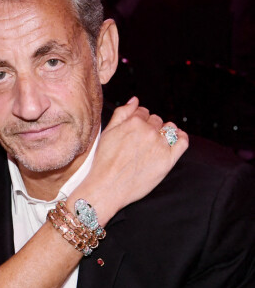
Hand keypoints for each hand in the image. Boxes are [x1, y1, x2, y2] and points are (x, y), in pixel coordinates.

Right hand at [75, 97, 188, 224]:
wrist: (107, 187)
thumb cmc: (104, 162)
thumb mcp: (107, 133)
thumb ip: (122, 113)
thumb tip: (135, 100)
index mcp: (133, 123)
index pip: (143, 112)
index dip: (139, 120)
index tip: (135, 130)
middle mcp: (149, 132)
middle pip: (156, 120)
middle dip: (150, 127)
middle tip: (140, 141)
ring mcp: (160, 145)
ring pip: (170, 128)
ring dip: (164, 132)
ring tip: (154, 143)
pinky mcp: (168, 160)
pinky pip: (183, 141)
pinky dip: (180, 137)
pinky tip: (174, 140)